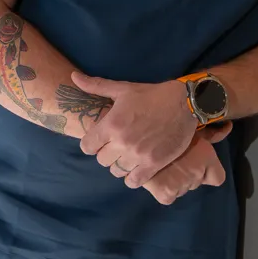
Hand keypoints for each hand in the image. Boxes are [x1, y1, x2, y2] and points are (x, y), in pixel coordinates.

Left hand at [70, 71, 200, 189]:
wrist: (184, 103)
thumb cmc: (151, 95)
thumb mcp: (123, 89)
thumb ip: (96, 86)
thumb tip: (73, 76)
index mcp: (111, 124)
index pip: (87, 147)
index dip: (91, 144)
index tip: (100, 140)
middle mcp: (122, 142)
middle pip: (101, 160)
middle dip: (106, 154)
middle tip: (116, 146)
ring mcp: (138, 155)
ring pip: (116, 171)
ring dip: (119, 165)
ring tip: (127, 156)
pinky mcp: (153, 164)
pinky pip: (134, 181)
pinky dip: (132, 178)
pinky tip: (137, 169)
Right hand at [139, 122, 230, 204]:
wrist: (142, 132)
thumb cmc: (169, 124)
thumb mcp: (193, 127)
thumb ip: (213, 132)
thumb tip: (229, 127)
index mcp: (207, 158)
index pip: (217, 178)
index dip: (207, 173)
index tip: (195, 164)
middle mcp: (198, 174)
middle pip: (195, 182)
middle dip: (186, 174)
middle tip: (172, 161)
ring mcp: (182, 185)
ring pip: (181, 190)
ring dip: (173, 182)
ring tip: (161, 168)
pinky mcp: (165, 193)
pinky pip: (167, 198)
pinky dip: (161, 191)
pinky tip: (155, 178)